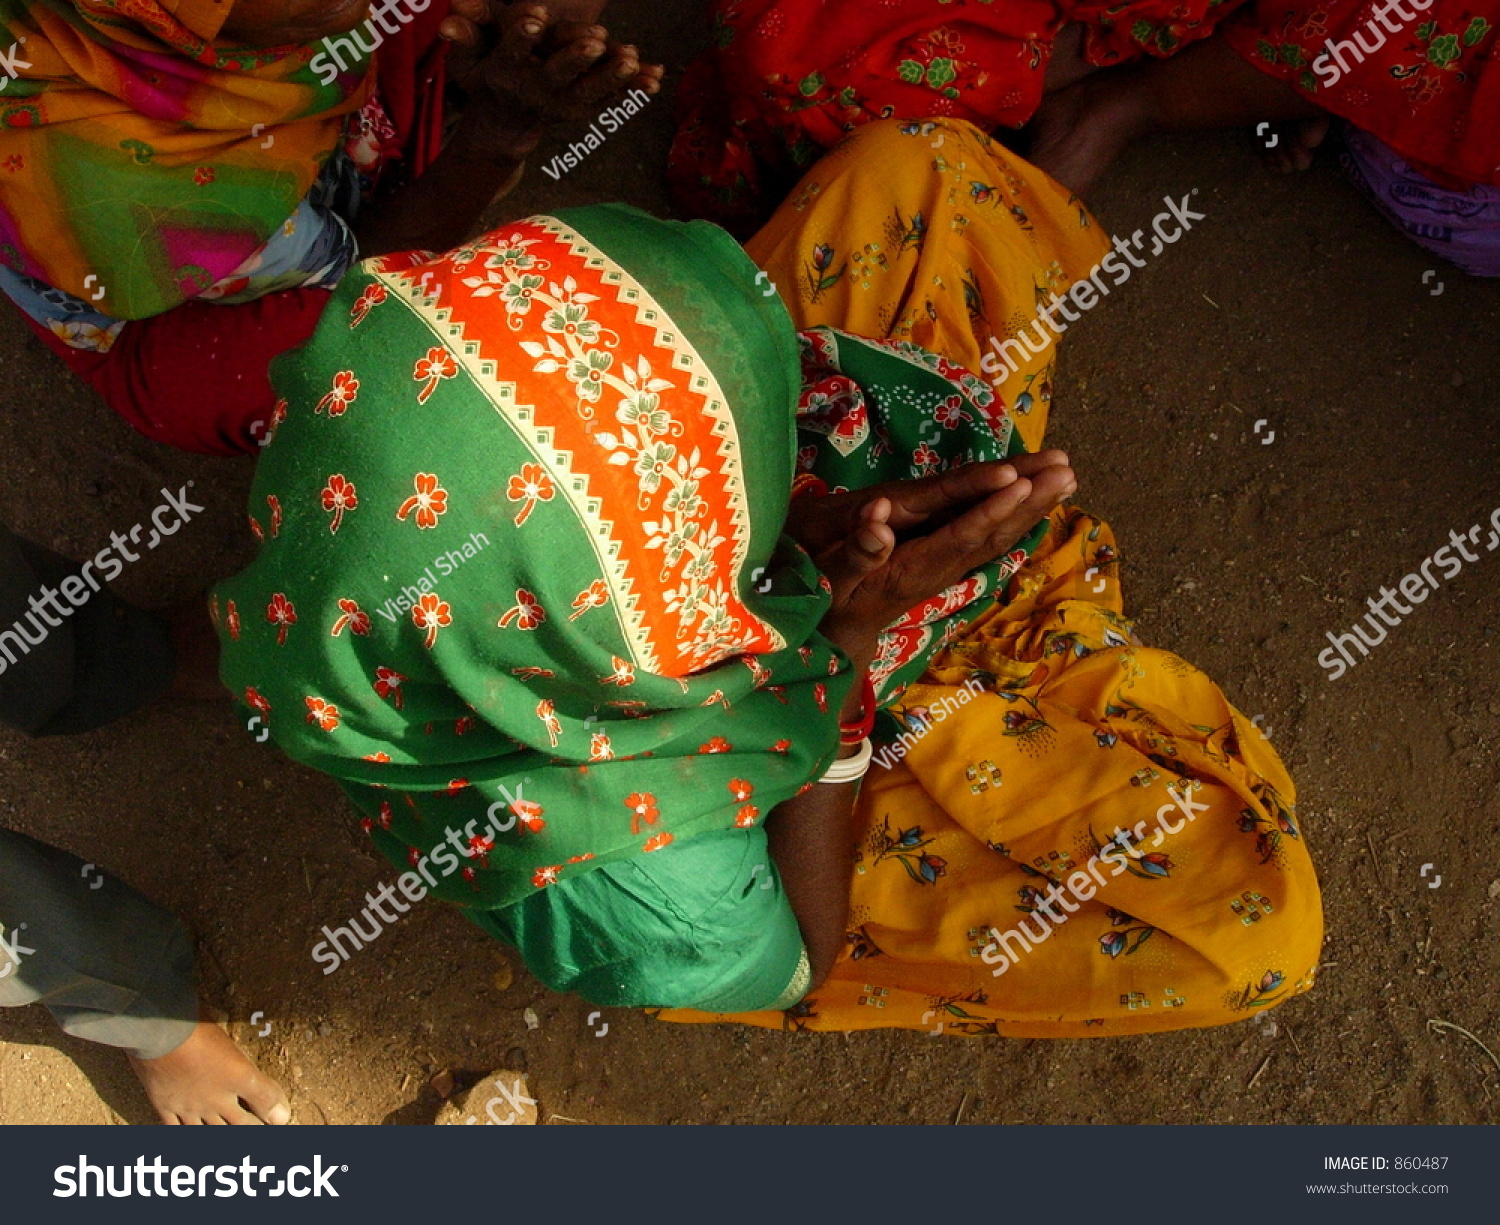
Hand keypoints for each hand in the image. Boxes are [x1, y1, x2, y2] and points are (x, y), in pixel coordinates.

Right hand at [443, 3, 662, 162]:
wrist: (505, 123)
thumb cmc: (485, 76)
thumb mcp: (467, 57)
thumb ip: (465, 32)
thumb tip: (449, 18)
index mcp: (504, 72)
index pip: (511, 51)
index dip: (522, 35)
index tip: (536, 15)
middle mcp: (535, 91)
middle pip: (556, 74)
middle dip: (576, 58)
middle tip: (595, 41)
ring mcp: (562, 104)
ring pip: (589, 91)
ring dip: (612, 77)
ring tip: (633, 59)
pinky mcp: (584, 110)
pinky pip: (611, 100)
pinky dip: (633, 91)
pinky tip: (656, 77)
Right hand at [813, 453, 1076, 669]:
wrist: (841, 635)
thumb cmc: (829, 603)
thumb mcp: (833, 580)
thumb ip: (856, 554)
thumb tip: (879, 518)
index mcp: (915, 568)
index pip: (961, 537)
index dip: (990, 510)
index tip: (1020, 482)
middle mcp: (942, 568)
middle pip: (994, 534)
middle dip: (1030, 501)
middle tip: (1066, 469)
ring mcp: (949, 566)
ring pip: (999, 535)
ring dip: (1034, 506)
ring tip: (1068, 476)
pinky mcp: (948, 562)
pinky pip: (991, 537)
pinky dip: (1019, 516)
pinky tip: (1038, 500)